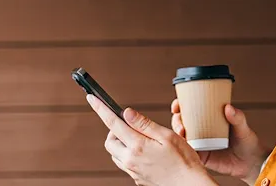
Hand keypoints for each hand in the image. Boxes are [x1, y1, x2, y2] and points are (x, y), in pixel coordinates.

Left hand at [87, 95, 217, 185]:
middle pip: (109, 142)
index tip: (92, 99)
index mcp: (138, 146)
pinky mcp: (137, 179)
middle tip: (128, 125)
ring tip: (139, 140)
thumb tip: (126, 112)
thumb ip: (144, 124)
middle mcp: (131, 160)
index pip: (113, 123)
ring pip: (115, 154)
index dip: (101, 109)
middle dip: (114, 131)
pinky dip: (128, 155)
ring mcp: (133, 171)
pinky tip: (144, 153)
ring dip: (120, 144)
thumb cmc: (183, 161)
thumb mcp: (167, 136)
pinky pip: (125, 164)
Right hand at [172, 99, 267, 184]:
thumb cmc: (248, 141)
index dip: (180, 105)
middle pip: (182, 122)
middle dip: (176, 119)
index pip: (191, 109)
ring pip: (182, 136)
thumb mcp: (243, 127)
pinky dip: (182, 148)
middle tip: (179, 118)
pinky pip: (188, 152)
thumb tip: (228, 107)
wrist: (251, 163)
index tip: (177, 104)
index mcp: (209, 119)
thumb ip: (237, 117)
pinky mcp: (201, 156)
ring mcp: (200, 143)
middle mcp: (202, 130)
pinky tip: (182, 145)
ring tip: (182, 131)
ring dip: (177, 132)